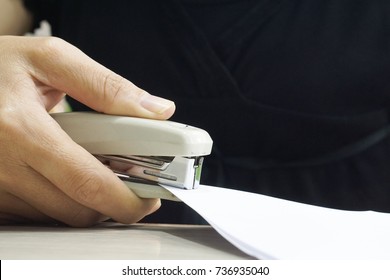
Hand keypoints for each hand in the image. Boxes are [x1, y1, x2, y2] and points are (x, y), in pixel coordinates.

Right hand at [0, 36, 174, 226]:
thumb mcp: (52, 59)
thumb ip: (107, 86)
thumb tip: (156, 110)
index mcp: (19, 127)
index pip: (87, 183)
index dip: (126, 199)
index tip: (148, 199)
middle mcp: (0, 165)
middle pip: (76, 210)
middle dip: (112, 204)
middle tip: (127, 181)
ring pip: (58, 218)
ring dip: (87, 202)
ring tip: (93, 169)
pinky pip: (35, 216)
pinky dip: (61, 202)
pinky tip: (65, 176)